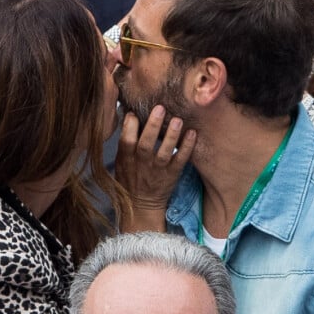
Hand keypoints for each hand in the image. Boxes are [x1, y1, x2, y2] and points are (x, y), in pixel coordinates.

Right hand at [115, 105, 195, 231]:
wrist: (141, 205)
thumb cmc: (130, 178)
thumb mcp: (121, 162)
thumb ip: (125, 143)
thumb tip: (130, 115)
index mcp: (126, 159)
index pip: (126, 139)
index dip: (130, 124)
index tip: (135, 111)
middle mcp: (141, 163)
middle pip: (145, 143)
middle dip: (153, 126)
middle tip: (160, 108)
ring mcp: (157, 170)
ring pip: (164, 152)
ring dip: (172, 135)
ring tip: (178, 120)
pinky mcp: (172, 174)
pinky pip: (180, 160)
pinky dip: (187, 147)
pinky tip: (192, 133)